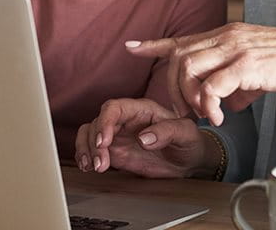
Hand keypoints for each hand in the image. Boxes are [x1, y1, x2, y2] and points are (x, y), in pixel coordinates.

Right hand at [74, 98, 214, 177]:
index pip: (114, 108)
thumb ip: (167, 132)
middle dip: (94, 143)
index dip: (105, 122)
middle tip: (101, 163)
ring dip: (86, 149)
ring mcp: (117, 136)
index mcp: (141, 110)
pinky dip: (86, 156)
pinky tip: (89, 167)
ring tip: (94, 167)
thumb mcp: (186, 134)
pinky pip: (91, 149)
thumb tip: (143, 138)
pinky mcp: (114, 151)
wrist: (189, 161)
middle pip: (98, 122)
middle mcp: (125, 120)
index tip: (103, 142)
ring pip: (89, 134)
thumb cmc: (189, 142)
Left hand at [126, 23, 275, 125]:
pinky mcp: (246, 64)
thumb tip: (225, 104)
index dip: (153, 44)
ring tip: (202, 116)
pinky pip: (213, 85)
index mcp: (225, 35)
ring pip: (189, 69)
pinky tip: (220, 118)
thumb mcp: (256, 69)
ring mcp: (234, 49)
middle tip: (183, 112)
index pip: (181, 38)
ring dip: (189, 97)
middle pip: (178, 58)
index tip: (132, 47)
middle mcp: (225, 37)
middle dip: (172, 88)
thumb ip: (235, 83)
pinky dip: (210, 104)